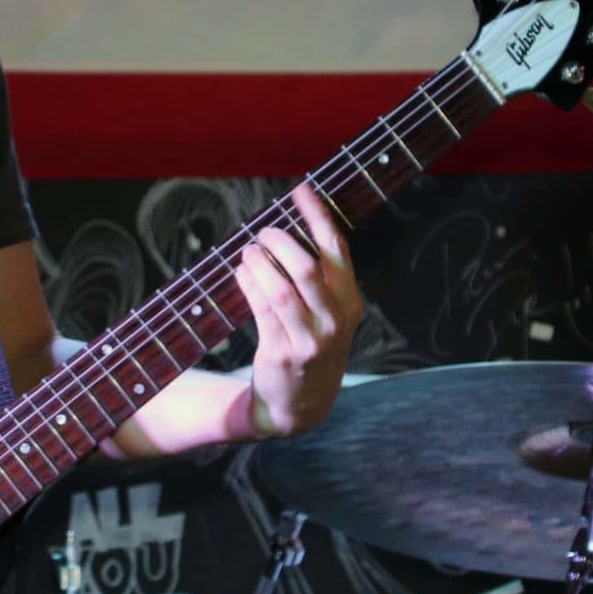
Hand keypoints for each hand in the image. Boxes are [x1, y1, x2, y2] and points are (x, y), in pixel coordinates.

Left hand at [239, 182, 363, 439]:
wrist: (301, 404)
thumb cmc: (311, 345)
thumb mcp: (327, 314)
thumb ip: (318, 278)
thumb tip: (285, 230)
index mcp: (350, 302)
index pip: (336, 249)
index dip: (317, 215)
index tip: (300, 190)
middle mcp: (335, 320)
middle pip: (306, 267)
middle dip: (279, 242)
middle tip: (264, 233)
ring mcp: (310, 339)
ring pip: (279, 288)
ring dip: (258, 263)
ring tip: (248, 252)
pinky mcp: (282, 352)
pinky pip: (261, 309)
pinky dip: (248, 284)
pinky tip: (242, 273)